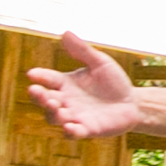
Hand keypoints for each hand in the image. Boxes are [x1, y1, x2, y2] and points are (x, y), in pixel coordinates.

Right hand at [25, 32, 142, 141]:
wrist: (133, 103)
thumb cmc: (113, 82)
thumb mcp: (100, 63)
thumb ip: (82, 50)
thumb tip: (65, 32)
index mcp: (66, 83)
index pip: (48, 79)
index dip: (39, 76)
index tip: (32, 73)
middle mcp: (66, 101)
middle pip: (45, 100)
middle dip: (39, 97)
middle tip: (36, 91)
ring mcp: (74, 116)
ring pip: (55, 118)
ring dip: (52, 114)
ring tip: (57, 108)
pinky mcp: (87, 130)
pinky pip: (74, 133)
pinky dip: (70, 131)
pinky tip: (70, 127)